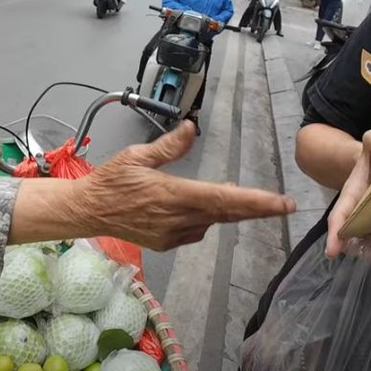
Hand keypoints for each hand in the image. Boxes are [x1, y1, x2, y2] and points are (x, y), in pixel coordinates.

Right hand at [70, 121, 295, 250]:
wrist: (87, 211)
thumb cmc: (110, 180)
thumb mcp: (136, 155)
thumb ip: (169, 146)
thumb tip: (191, 127)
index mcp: (172, 194)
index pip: (223, 199)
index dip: (256, 202)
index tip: (282, 203)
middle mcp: (176, 218)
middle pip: (226, 214)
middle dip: (257, 209)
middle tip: (284, 205)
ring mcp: (171, 234)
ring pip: (211, 222)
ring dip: (224, 210)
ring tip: (232, 196)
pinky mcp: (166, 243)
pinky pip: (195, 230)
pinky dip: (203, 218)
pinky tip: (196, 207)